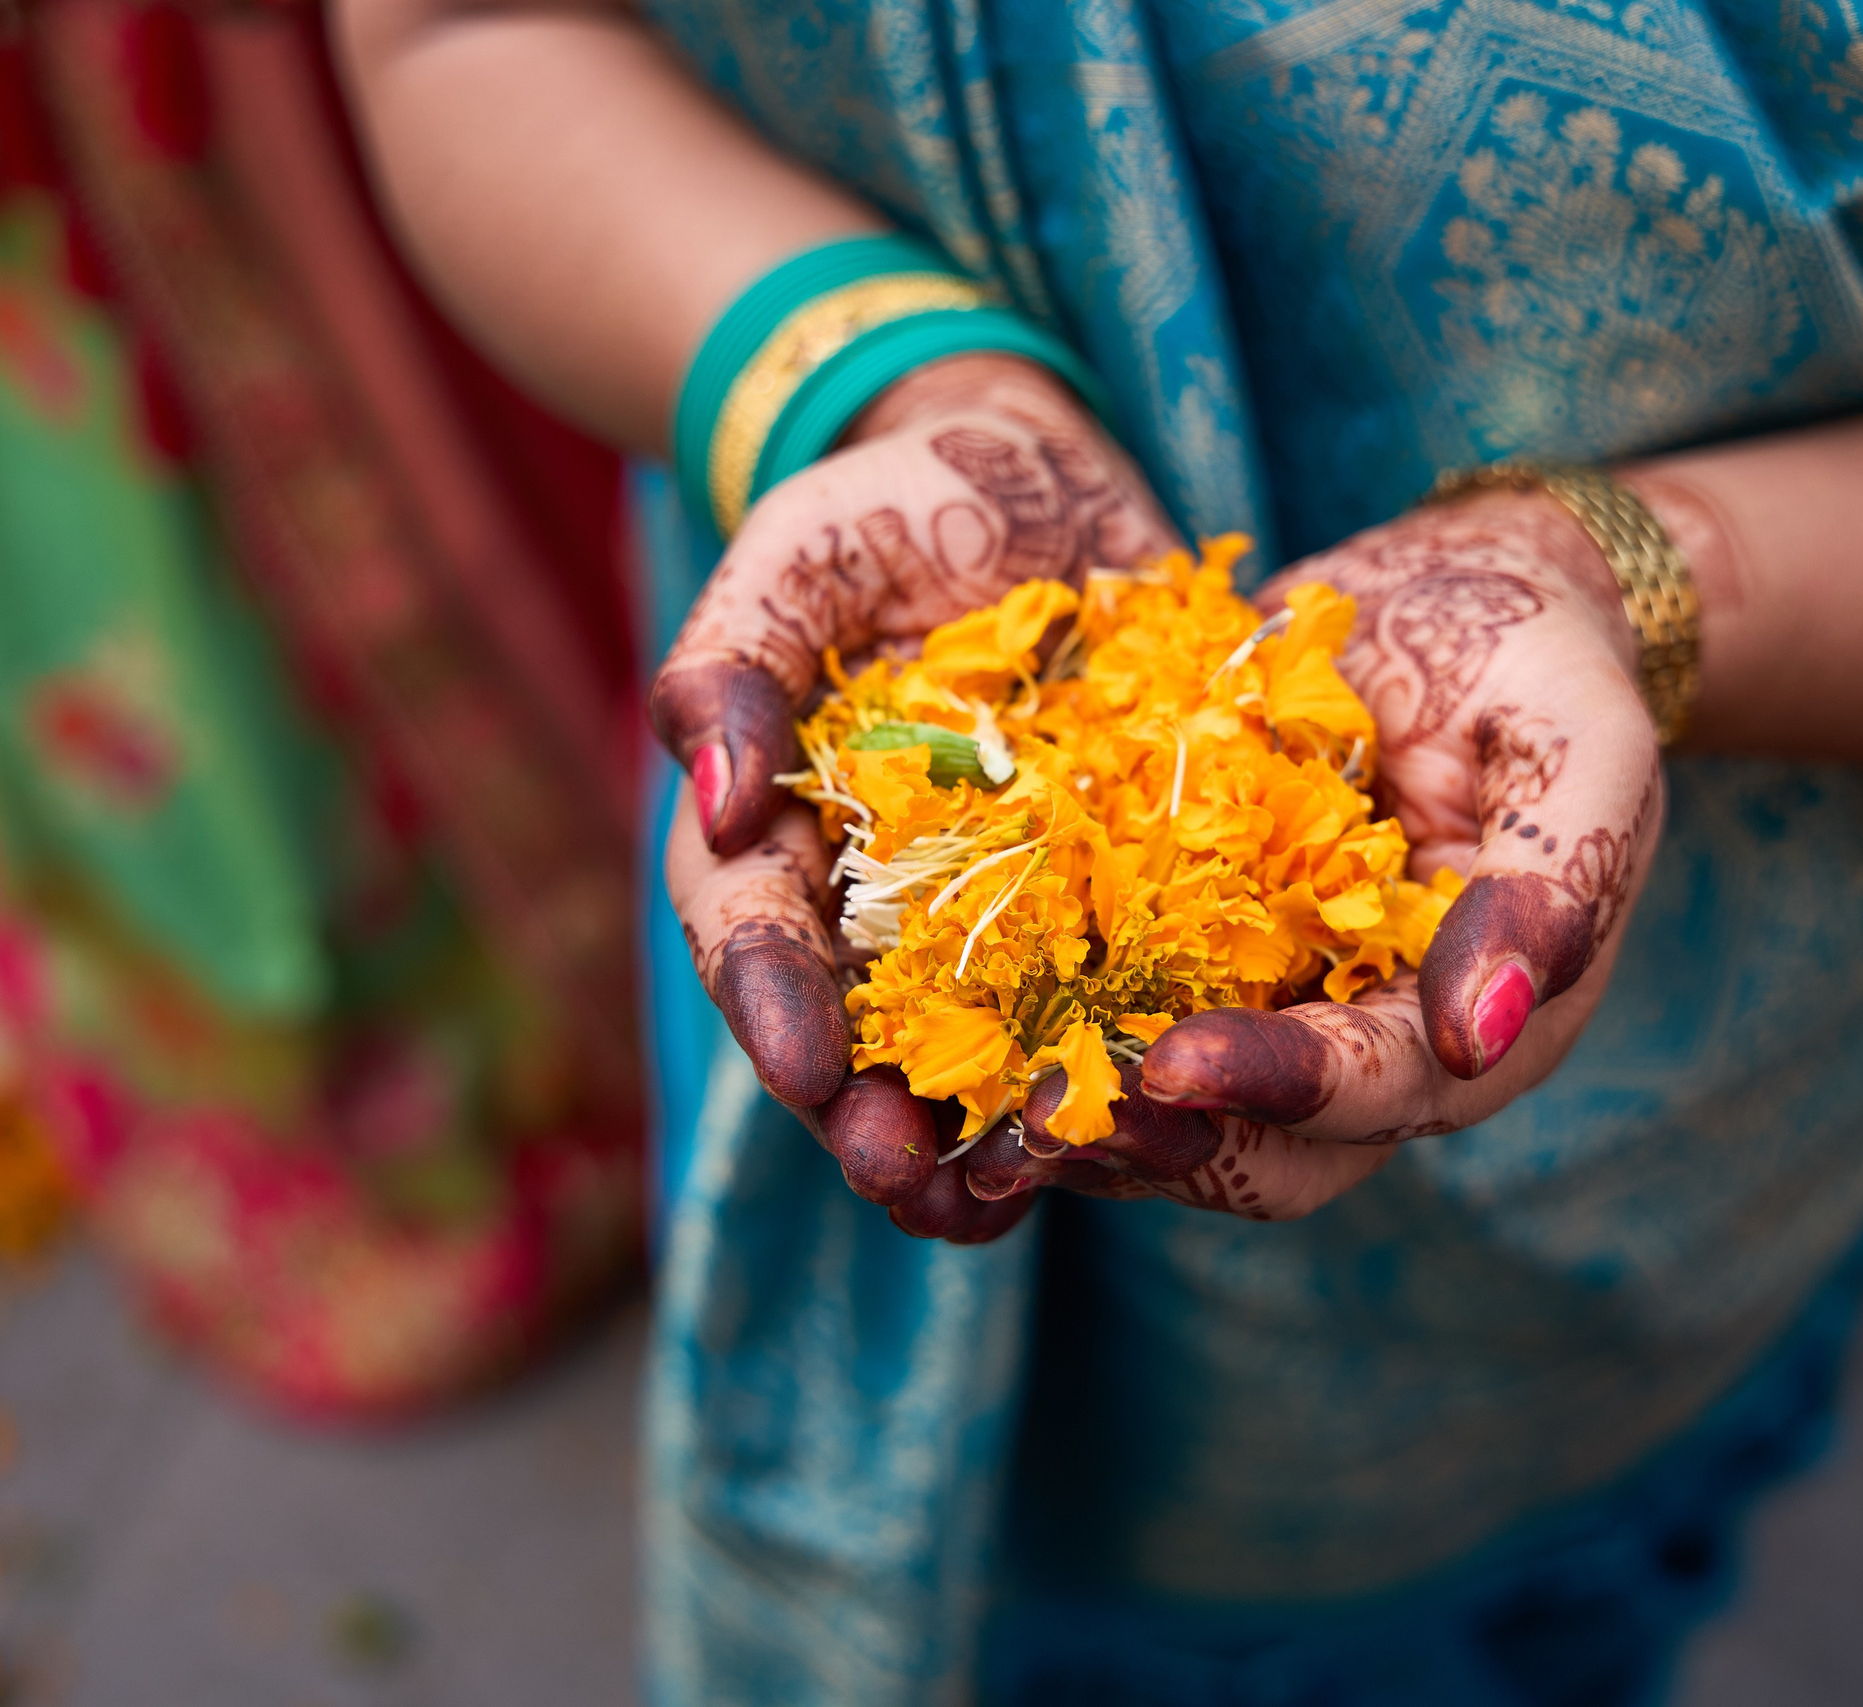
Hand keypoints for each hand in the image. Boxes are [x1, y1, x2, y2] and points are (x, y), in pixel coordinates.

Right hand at [653, 354, 1214, 1241]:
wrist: (1044, 489)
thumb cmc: (896, 508)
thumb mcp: (804, 550)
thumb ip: (739, 658)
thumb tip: (707, 791)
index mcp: (783, 834)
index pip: (756, 929)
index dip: (771, 998)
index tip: (805, 1064)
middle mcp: (880, 907)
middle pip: (855, 1038)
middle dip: (872, 1118)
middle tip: (907, 1178)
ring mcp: (997, 923)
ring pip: (977, 1060)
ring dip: (990, 1138)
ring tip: (1019, 1197)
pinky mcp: (1110, 913)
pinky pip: (1113, 1011)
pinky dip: (1125, 1075)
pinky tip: (1155, 1132)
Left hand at [965, 492, 1665, 1220]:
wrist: (1471, 599)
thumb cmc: (1544, 666)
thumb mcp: (1586, 745)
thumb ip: (1559, 884)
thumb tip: (1485, 1035)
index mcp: (1481, 1026)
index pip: (1379, 1092)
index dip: (1280, 1090)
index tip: (1175, 1063)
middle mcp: (1373, 1052)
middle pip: (1265, 1158)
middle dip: (1155, 1145)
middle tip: (1039, 1119)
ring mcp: (1279, 1017)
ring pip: (1175, 1125)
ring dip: (1078, 1127)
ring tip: (973, 1108)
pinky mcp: (1195, 966)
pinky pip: (1113, 1032)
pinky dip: (1040, 1043)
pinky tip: (950, 1031)